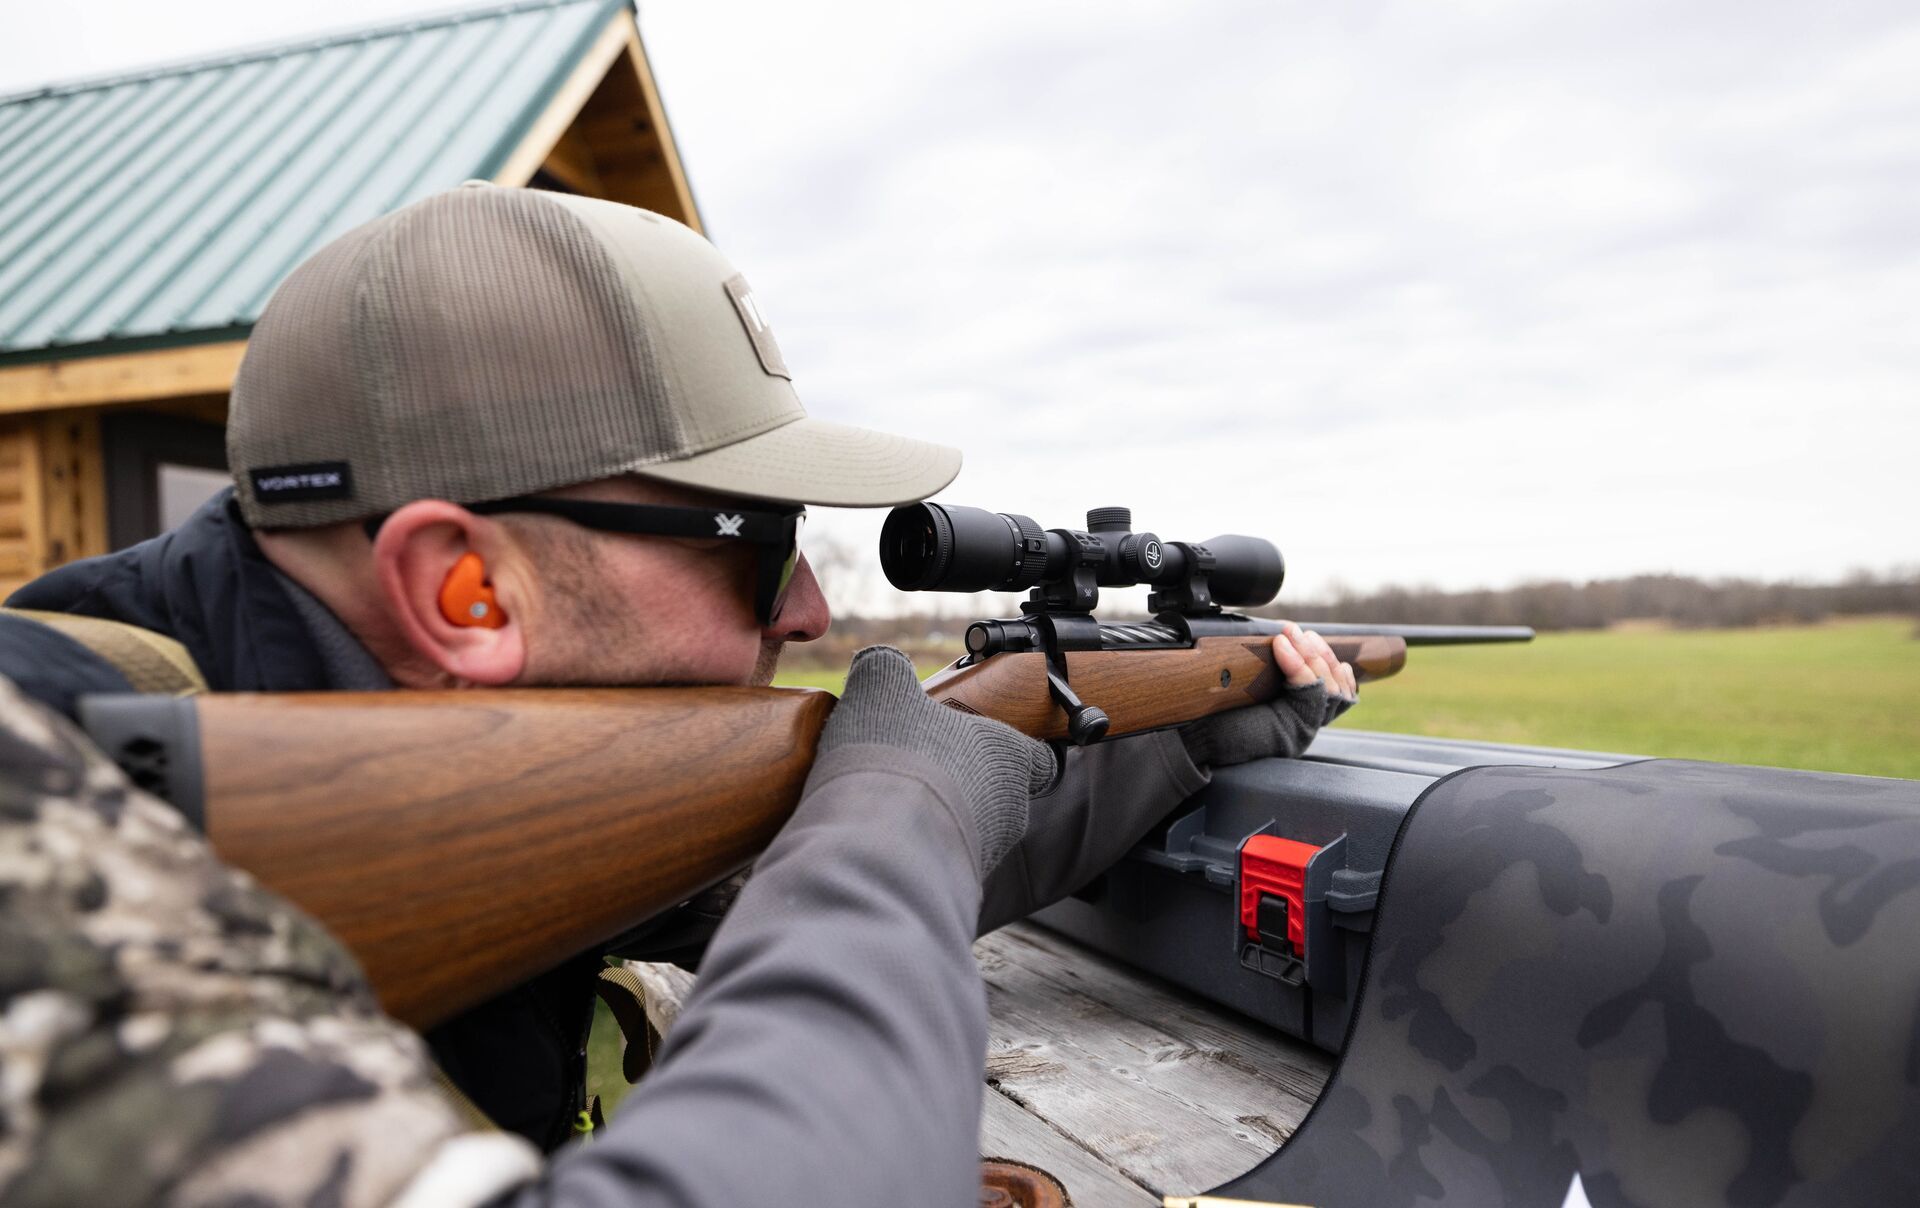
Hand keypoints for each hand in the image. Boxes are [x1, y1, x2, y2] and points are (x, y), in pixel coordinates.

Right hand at [815, 647, 1058, 877]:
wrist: (880, 848)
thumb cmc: (896, 758)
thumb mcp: (882, 687)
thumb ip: (886, 669)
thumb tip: (880, 664)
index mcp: (1008, 755)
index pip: (1039, 757)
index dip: (1017, 750)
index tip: (993, 748)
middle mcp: (1009, 809)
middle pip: (994, 794)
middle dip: (959, 784)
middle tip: (915, 772)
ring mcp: (984, 856)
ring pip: (967, 832)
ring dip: (935, 820)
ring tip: (887, 808)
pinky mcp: (952, 892)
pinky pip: (935, 866)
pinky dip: (912, 854)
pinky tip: (877, 841)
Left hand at [1175, 622, 1356, 768]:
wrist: (1193, 737)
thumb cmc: (1212, 710)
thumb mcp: (1246, 681)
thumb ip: (1269, 665)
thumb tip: (1282, 633)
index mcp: (1297, 710)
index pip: (1334, 683)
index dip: (1325, 656)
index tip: (1304, 633)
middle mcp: (1306, 722)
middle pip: (1336, 684)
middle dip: (1318, 650)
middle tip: (1295, 629)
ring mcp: (1303, 729)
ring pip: (1331, 689)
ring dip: (1312, 655)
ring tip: (1290, 635)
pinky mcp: (1295, 732)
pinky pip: (1312, 696)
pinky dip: (1300, 667)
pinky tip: (1283, 647)